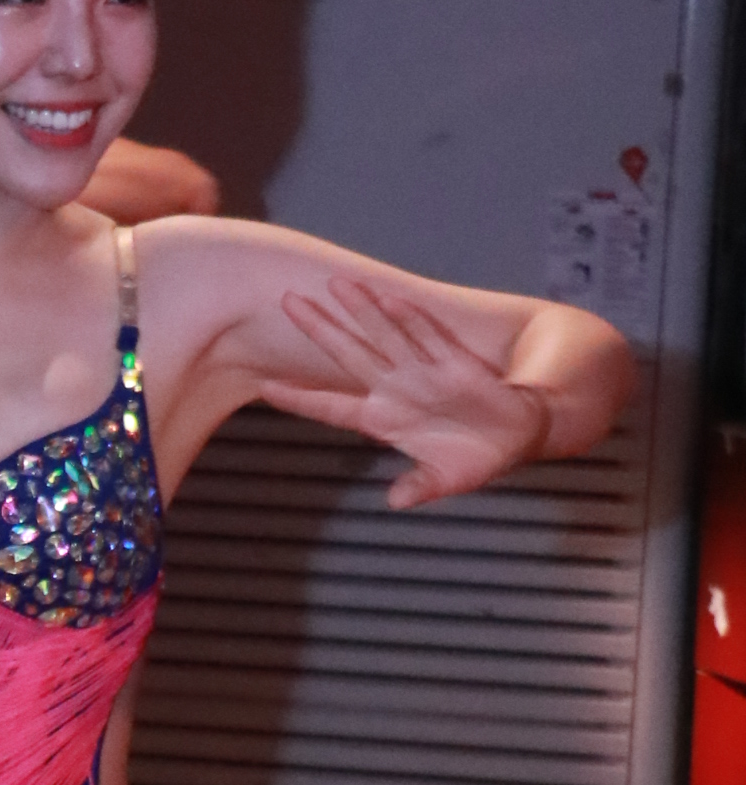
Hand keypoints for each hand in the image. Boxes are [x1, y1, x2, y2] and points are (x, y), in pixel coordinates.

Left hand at [259, 276, 551, 509]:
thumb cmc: (476, 458)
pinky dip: (412, 322)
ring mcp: (423, 373)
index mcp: (384, 420)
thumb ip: (420, 488)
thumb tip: (396, 500)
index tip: (265, 385)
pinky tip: (391, 301)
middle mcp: (396, 390)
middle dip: (320, 330)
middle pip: (348, 357)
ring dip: (363, 311)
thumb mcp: (445, 481)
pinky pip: (430, 339)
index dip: (300, 398)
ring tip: (337, 283)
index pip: (331, 407)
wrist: (519, 438)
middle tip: (287, 302)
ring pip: (385, 337)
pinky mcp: (455, 364)